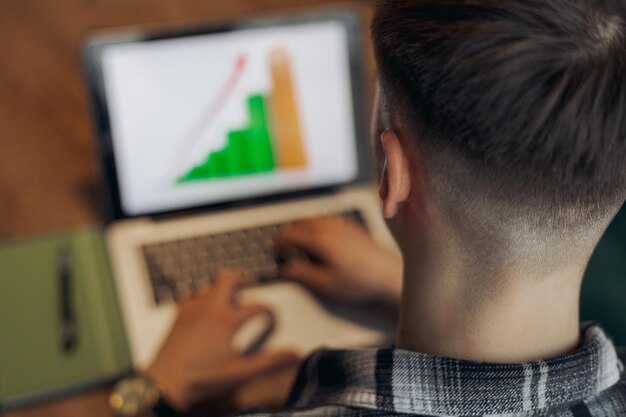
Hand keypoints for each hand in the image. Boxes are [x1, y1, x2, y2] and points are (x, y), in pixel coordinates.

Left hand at [146, 271, 298, 411]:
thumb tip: (293, 354)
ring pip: (208, 284)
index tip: (272, 318)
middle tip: (250, 282)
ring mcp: (191, 310)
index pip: (257, 307)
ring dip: (221, 285)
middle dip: (242, 278)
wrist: (165, 383)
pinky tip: (201, 303)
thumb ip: (270, 362)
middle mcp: (209, 309)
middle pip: (228, 279)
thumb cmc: (201, 378)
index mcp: (227, 320)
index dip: (269, 311)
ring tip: (229, 292)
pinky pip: (189, 294)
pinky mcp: (177, 316)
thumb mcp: (241, 372)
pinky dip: (199, 294)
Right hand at [274, 216, 402, 308]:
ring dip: (303, 226)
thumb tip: (287, 268)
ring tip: (299, 239)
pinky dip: (318, 224)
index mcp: (320, 239)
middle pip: (302, 222)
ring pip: (315, 219)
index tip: (274, 247)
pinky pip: (328, 219)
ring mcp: (342, 225)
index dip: (279, 241)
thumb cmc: (360, 280)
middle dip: (289, 231)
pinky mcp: (352, 228)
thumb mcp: (326, 284)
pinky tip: (321, 235)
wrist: (387, 275)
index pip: (292, 234)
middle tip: (283, 243)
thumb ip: (304, 274)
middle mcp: (330, 228)